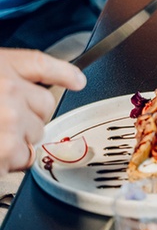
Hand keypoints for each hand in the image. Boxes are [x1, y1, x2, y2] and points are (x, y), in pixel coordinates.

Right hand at [0, 49, 85, 175]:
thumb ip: (31, 68)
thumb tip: (77, 79)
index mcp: (4, 70)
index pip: (46, 76)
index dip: (53, 84)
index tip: (75, 82)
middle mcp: (10, 96)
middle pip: (44, 113)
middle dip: (25, 119)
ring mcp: (7, 125)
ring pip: (34, 138)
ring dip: (17, 142)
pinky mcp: (2, 151)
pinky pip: (21, 160)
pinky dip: (7, 161)